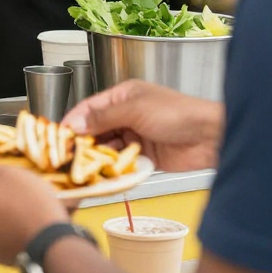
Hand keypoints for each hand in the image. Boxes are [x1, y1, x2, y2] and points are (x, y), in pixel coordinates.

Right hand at [63, 79, 222, 171]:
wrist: (211, 137)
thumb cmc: (178, 113)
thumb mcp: (135, 110)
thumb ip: (103, 117)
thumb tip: (74, 123)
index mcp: (122, 97)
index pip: (89, 108)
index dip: (73, 121)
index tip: (59, 137)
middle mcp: (126, 116)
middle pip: (96, 130)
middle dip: (84, 143)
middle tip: (69, 157)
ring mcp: (136, 137)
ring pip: (108, 149)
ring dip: (99, 158)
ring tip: (86, 169)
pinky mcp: (145, 158)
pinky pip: (123, 164)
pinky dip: (115, 170)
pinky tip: (107, 175)